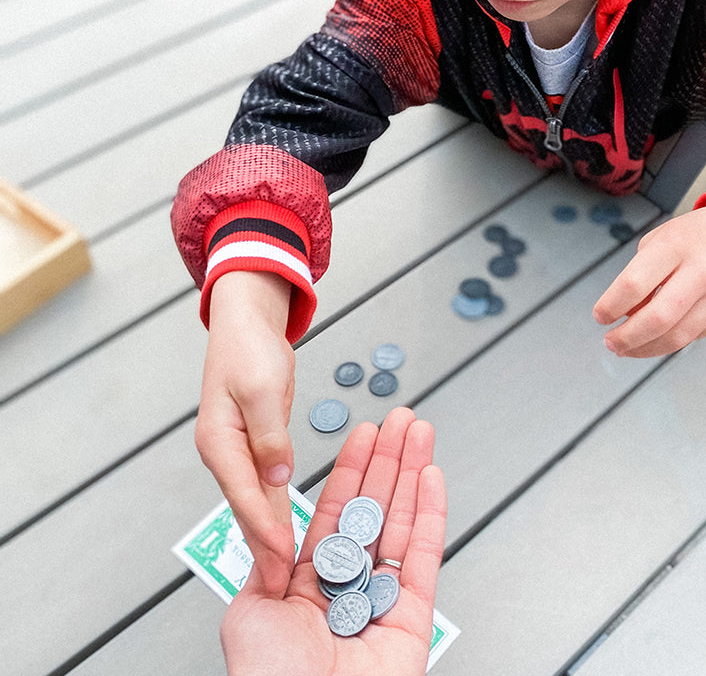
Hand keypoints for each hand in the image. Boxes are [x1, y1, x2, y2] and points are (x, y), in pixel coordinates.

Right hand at [196, 271, 296, 595]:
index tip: (280, 557)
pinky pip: (265, 483)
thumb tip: (277, 477)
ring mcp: (237, 450)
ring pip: (255, 500)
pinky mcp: (255, 443)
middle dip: (262, 546)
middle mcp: (223, 452)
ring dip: (269, 532)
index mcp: (219, 442)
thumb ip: (269, 436)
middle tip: (279, 584)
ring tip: (282, 571)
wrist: (247, 322)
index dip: (263, 529)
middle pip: (246, 507)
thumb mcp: (263, 388)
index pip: (244, 495)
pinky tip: (285, 528)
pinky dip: (275, 508)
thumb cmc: (249, 348)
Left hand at [220, 408, 446, 675]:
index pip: (336, 512)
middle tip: (402, 420)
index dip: (352, 470)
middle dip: (389, 460)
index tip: (365, 435)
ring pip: (403, 521)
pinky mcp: (414, 614)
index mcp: (309, 585)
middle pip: (375, 507)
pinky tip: (431, 476)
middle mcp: (348, 587)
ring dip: (413, 472)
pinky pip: (425, 554)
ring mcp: (383, 598)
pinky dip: (431, 512)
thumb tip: (275, 534)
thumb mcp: (250, 612)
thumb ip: (267, 565)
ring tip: (421, 432)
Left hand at [593, 204, 705, 357]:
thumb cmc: (696, 237)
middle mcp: (701, 271)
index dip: (610, 305)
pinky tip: (653, 341)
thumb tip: (624, 316)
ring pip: (676, 337)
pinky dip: (667, 344)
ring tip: (626, 348)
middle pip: (657, 318)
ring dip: (644, 349)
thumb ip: (640, 274)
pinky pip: (692, 338)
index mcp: (675, 245)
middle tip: (610, 341)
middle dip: (627, 337)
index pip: (634, 283)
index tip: (600, 316)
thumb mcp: (661, 240)